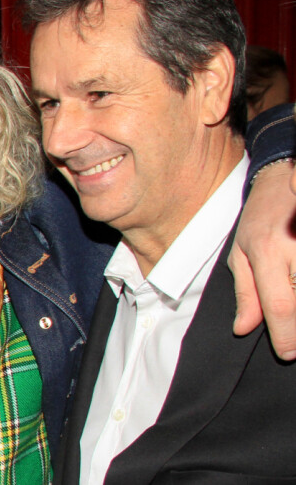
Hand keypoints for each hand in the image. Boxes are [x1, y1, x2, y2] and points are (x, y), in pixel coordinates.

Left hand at [230, 160, 295, 358]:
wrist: (283, 179)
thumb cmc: (259, 218)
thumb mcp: (241, 252)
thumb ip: (244, 292)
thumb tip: (243, 328)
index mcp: (266, 251)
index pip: (278, 304)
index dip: (285, 335)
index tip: (287, 352)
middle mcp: (294, 247)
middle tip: (295, 342)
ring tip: (295, 321)